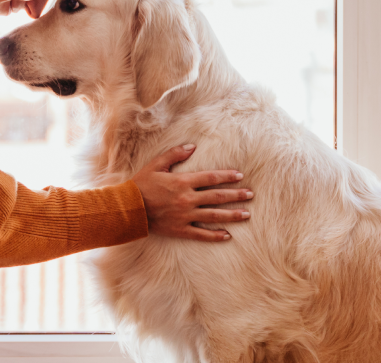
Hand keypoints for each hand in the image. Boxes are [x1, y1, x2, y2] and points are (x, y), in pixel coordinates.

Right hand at [131, 144, 252, 241]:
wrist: (129, 208)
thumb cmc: (141, 185)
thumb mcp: (156, 164)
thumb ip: (174, 154)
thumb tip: (192, 146)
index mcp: (183, 182)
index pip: (211, 177)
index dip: (227, 176)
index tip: (240, 176)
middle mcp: (187, 199)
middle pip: (217, 196)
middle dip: (236, 195)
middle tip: (251, 195)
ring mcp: (185, 215)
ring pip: (214, 215)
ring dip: (232, 215)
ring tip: (246, 214)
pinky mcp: (180, 229)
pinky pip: (201, 233)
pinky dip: (215, 235)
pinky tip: (227, 235)